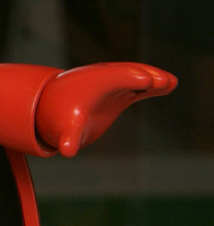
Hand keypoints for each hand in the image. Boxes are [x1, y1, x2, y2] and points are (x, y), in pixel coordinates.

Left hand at [35, 62, 176, 156]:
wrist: (56, 104)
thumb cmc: (62, 116)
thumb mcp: (65, 129)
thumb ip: (68, 139)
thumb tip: (67, 152)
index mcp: (89, 84)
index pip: (112, 78)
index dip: (129, 78)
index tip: (145, 80)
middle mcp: (102, 78)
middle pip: (125, 73)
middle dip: (142, 76)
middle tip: (162, 80)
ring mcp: (112, 84)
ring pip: (134, 77)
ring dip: (152, 78)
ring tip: (170, 83)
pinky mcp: (120, 92)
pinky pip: (138, 86)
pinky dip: (151, 87)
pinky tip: (168, 86)